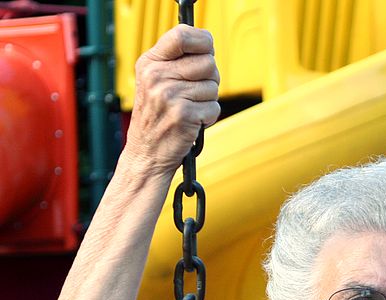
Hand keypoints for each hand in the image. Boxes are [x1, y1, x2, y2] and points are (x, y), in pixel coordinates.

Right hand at [124, 25, 220, 175]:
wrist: (146, 153)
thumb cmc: (157, 116)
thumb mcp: (155, 81)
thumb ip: (176, 62)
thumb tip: (208, 46)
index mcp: (150, 63)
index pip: (182, 35)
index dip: (203, 41)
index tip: (207, 50)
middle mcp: (157, 76)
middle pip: (208, 63)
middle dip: (210, 78)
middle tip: (194, 93)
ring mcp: (169, 96)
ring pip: (213, 87)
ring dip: (208, 100)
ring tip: (189, 109)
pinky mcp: (184, 115)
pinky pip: (214, 107)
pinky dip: (209, 117)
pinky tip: (192, 122)